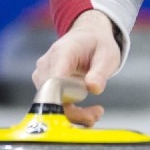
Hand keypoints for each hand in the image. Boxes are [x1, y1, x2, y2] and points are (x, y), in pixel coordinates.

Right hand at [32, 9, 121, 125]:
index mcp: (62, 53)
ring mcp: (42, 75)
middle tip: (97, 115)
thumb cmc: (98, 44)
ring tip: (95, 113)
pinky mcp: (44, 84)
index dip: (65, 101)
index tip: (85, 115)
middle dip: (74, 113)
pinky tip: (85, 112)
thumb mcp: (107, 55)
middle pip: (51, 97)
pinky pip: (52, 102)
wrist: (88, 35)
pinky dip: (69, 111)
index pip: (54, 82)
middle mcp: (46, 64)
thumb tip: (93, 88)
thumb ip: (100, 72)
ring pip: (50, 104)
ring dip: (72, 114)